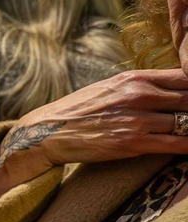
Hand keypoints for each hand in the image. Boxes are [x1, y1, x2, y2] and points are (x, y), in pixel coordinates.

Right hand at [0, 68, 187, 203]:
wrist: (48, 131)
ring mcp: (137, 119)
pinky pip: (177, 144)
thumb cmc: (80, 110)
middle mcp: (139, 95)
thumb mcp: (110, 88)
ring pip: (187, 122)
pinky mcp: (133, 143)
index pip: (185, 77)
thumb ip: (142, 86)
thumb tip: (172, 89)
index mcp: (135, 78)